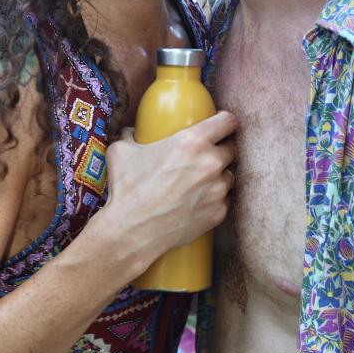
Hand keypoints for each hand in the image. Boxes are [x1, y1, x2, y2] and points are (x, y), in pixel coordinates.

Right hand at [96, 110, 236, 269]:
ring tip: (200, 182)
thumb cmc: (128, 189)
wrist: (132, 231)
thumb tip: (130, 132)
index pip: (227, 122)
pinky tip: (198, 202)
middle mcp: (211, 163)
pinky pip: (224, 200)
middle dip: (221, 150)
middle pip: (231, 148)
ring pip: (229, 175)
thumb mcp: (122, 152)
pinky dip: (214, 199)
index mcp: (193, 141)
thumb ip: (129, 136)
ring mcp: (218, 189)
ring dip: (219, 176)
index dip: (225, 122)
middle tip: (206, 156)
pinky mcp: (219, 212)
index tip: (222, 126)